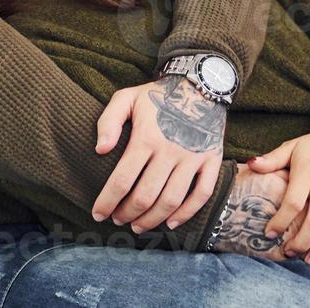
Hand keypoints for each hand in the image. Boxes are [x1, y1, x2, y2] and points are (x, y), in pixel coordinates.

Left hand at [91, 74, 225, 231]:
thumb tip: (99, 150)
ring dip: (152, 220)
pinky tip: (171, 223)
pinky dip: (187, 213)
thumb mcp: (126, 98)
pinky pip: (202, 194)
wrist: (199, 84)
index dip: (107, 202)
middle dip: (127, 214)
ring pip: (171, 200)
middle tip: (117, 220)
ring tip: (138, 226)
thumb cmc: (157, 94)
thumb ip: (108, 122)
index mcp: (147, 137)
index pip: (122, 180)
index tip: (98, 214)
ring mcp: (193, 157)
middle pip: (145, 196)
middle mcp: (171, 150)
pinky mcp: (211, 160)